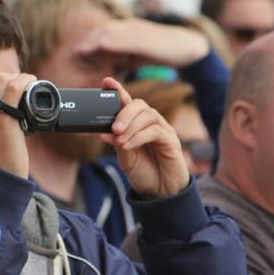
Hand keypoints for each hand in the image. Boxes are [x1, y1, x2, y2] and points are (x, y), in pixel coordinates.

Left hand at [74, 17, 208, 68]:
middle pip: (103, 30)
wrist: (187, 46)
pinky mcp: (146, 38)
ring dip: (94, 41)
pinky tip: (102, 45)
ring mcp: (138, 31)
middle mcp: (131, 27)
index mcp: (128, 30)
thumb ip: (122, 59)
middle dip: (88, 41)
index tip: (77, 51)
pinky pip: (125, 38)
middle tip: (76, 52)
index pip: (104, 31)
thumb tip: (108, 69)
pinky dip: (112, 41)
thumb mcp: (137, 55)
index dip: (90, 40)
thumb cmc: (161, 51)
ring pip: (111, 32)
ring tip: (82, 50)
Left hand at [101, 77, 189, 199]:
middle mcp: (152, 123)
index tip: (106, 82)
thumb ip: (116, 143)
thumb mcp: (124, 157)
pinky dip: (139, 137)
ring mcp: (163, 130)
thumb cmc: (144, 172)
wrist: (160, 193)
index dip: (118, 91)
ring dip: (131, 126)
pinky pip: (155, 131)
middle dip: (124, 112)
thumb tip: (101, 132)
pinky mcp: (171, 141)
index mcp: (138, 124)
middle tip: (114, 128)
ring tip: (120, 141)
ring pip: (149, 115)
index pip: (128, 103)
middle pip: (140, 105)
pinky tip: (128, 145)